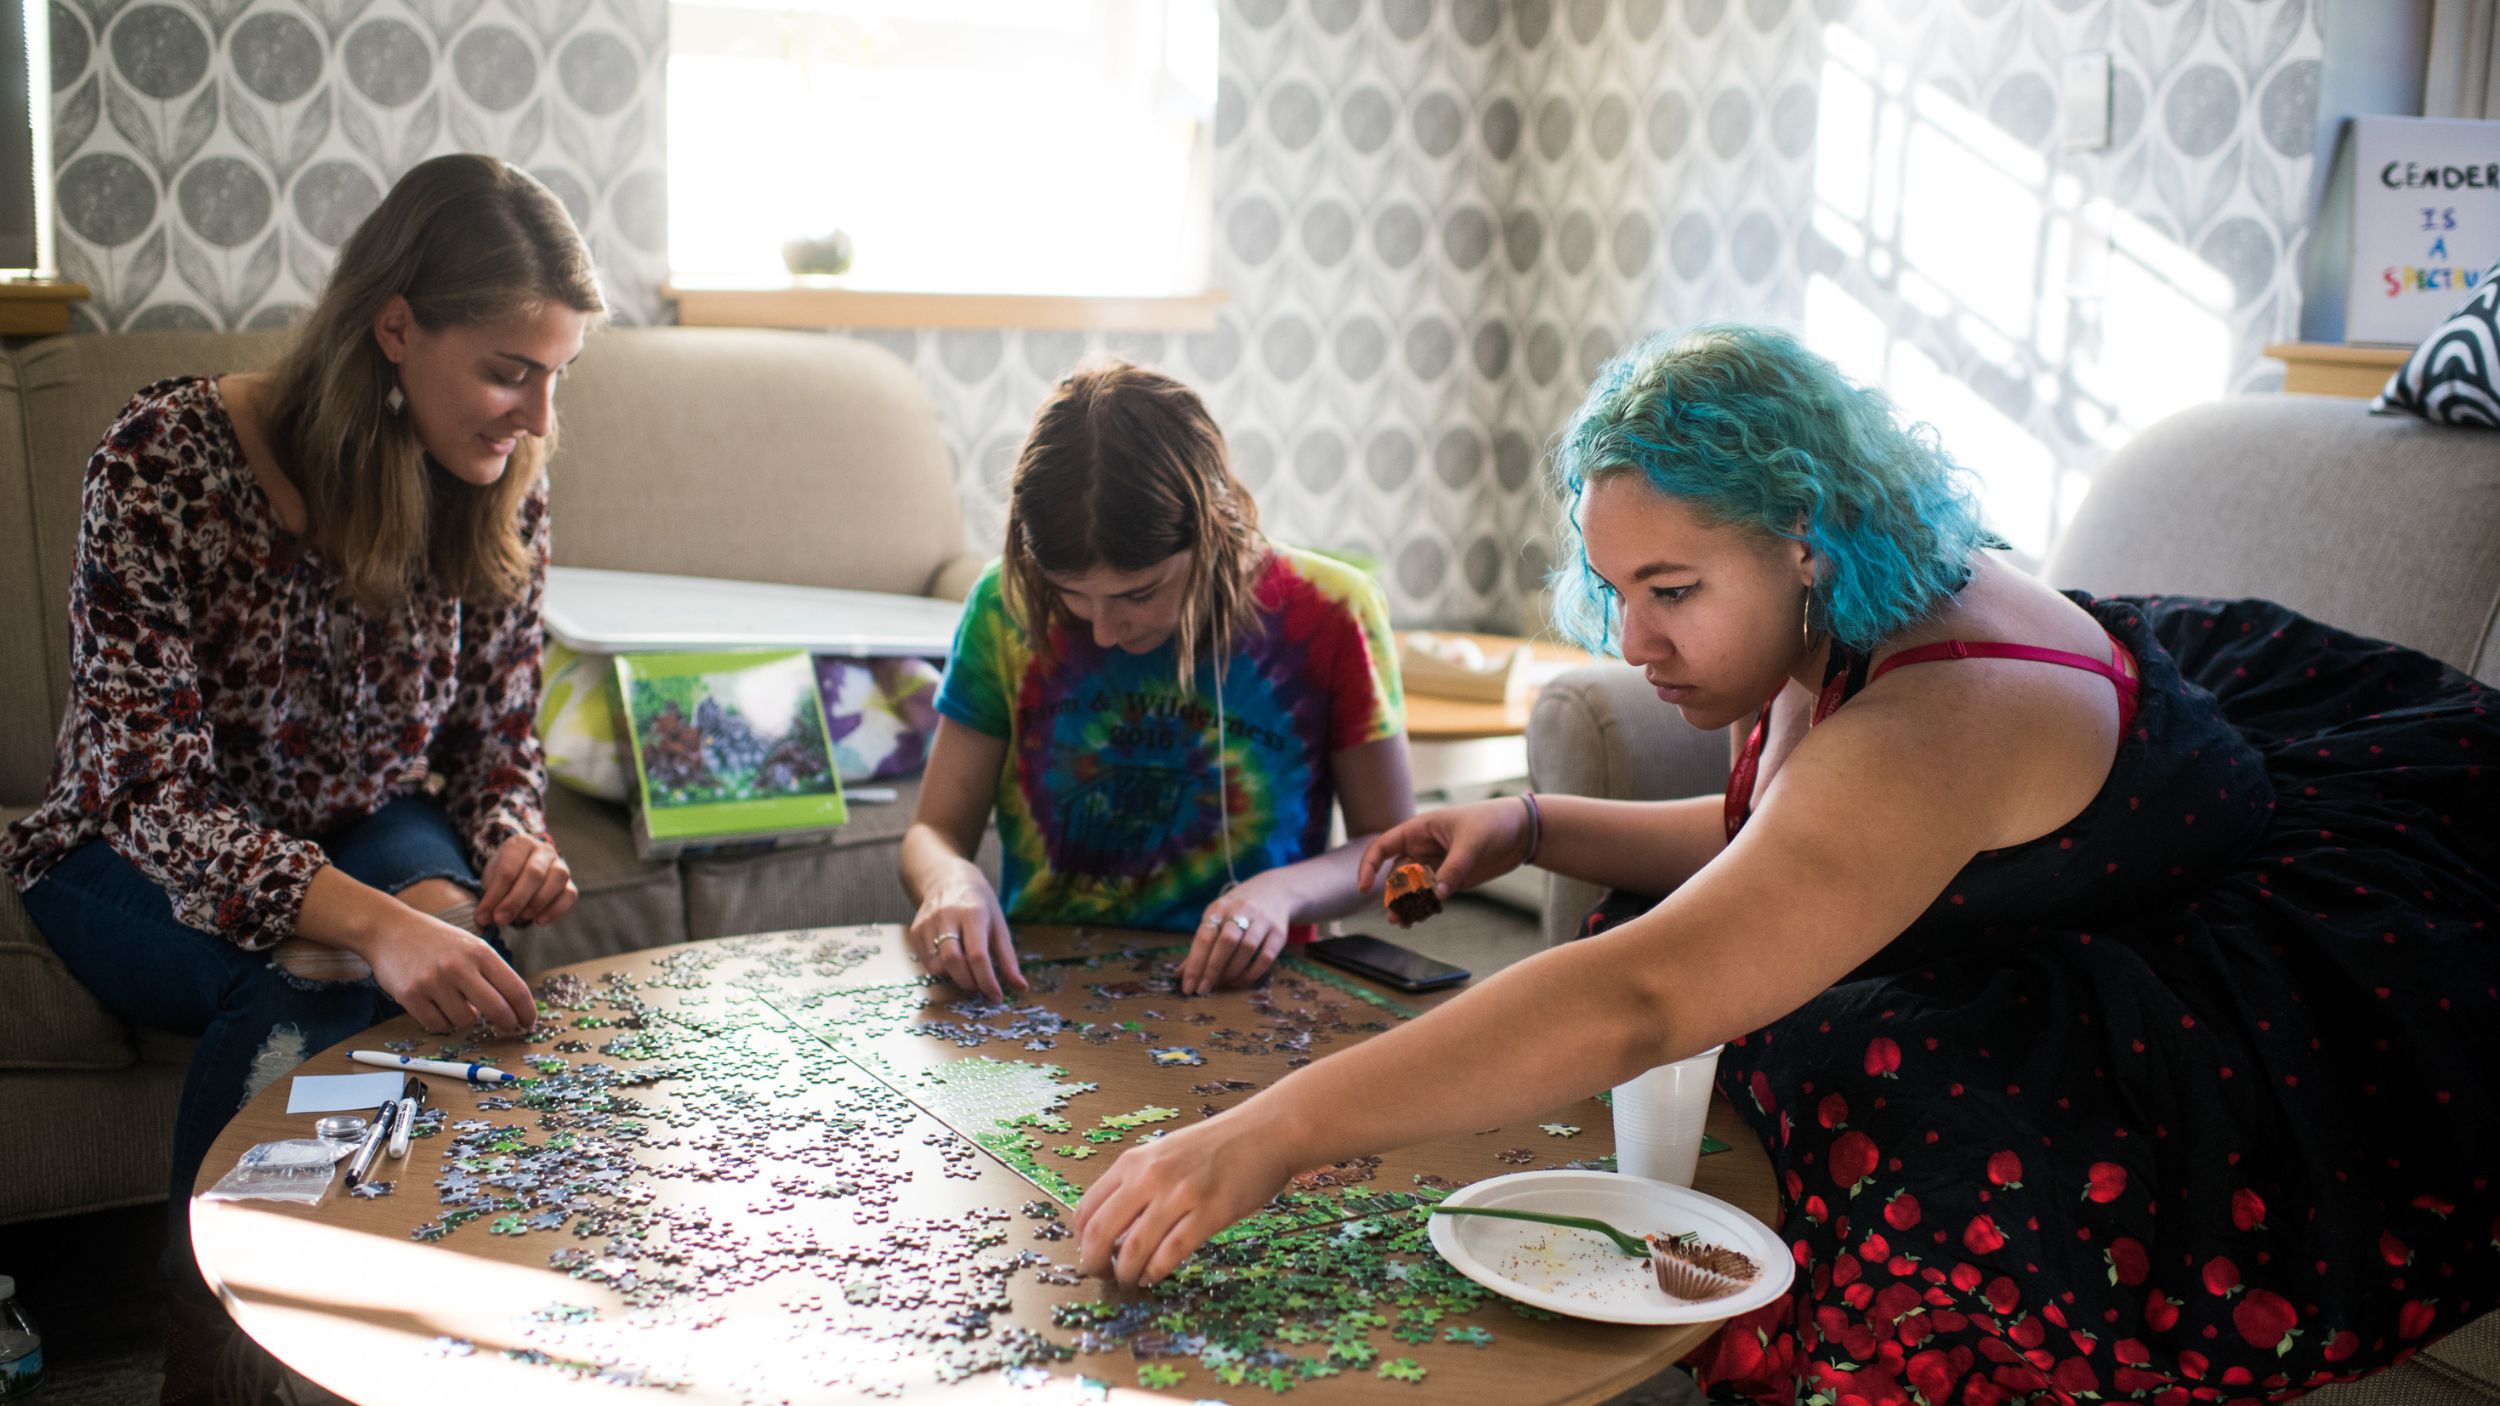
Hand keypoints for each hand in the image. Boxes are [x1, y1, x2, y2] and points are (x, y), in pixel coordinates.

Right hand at [362, 908, 535, 1035]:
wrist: (389, 929)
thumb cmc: (436, 941)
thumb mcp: (470, 946)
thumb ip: (490, 973)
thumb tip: (510, 1009)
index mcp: (480, 952)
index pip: (515, 989)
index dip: (526, 1011)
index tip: (528, 1022)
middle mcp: (459, 966)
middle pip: (497, 1010)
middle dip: (507, 1024)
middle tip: (507, 1028)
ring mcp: (434, 982)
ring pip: (465, 1021)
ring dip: (465, 1019)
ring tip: (455, 1003)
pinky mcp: (411, 996)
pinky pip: (437, 1025)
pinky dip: (441, 1022)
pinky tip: (436, 1006)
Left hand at [477, 833, 576, 927]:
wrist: (522, 870)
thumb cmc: (504, 875)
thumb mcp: (491, 878)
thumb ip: (490, 895)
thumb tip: (486, 919)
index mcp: (520, 843)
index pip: (508, 870)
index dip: (495, 895)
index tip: (483, 916)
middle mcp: (544, 849)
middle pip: (534, 873)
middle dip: (515, 900)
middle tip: (500, 919)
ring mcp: (560, 864)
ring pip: (556, 879)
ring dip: (537, 903)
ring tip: (521, 918)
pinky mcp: (569, 882)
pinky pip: (569, 895)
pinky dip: (555, 910)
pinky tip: (539, 921)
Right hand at [907, 876, 1024, 1001]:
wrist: (948, 879)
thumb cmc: (979, 905)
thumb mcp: (999, 925)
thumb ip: (1008, 959)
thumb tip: (1021, 988)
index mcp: (973, 913)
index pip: (978, 955)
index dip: (987, 981)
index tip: (996, 997)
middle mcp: (947, 916)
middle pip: (953, 961)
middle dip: (969, 982)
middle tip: (980, 988)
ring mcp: (927, 923)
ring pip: (936, 965)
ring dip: (954, 978)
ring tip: (967, 974)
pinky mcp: (915, 930)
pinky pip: (926, 962)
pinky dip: (941, 970)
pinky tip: (952, 964)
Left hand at [1073, 1103, 1298, 1286]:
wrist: (1265, 1132)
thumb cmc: (1215, 1146)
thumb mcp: (1164, 1155)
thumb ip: (1137, 1184)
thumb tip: (1112, 1231)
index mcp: (1133, 1161)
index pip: (1087, 1209)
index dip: (1080, 1241)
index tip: (1089, 1254)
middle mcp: (1150, 1176)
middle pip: (1101, 1232)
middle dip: (1094, 1263)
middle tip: (1101, 1275)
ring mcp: (1180, 1195)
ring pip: (1134, 1249)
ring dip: (1125, 1274)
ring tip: (1129, 1281)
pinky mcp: (1210, 1213)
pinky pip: (1171, 1253)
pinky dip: (1155, 1271)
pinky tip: (1154, 1275)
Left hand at [1181, 879, 1293, 994]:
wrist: (1274, 891)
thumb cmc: (1236, 911)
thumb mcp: (1216, 920)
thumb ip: (1199, 946)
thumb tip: (1180, 975)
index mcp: (1219, 907)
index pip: (1204, 936)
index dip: (1195, 963)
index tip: (1188, 986)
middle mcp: (1242, 910)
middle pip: (1226, 941)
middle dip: (1212, 969)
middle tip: (1203, 990)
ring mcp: (1263, 920)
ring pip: (1247, 949)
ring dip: (1232, 971)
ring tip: (1222, 984)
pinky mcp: (1279, 932)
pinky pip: (1266, 956)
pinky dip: (1253, 972)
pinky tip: (1242, 981)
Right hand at [1357, 799, 1532, 925]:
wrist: (1522, 831)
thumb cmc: (1494, 822)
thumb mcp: (1472, 842)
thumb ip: (1454, 868)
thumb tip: (1437, 895)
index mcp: (1420, 829)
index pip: (1383, 846)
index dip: (1369, 866)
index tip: (1363, 887)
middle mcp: (1423, 847)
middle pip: (1396, 873)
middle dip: (1392, 895)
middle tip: (1394, 916)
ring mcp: (1436, 864)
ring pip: (1412, 888)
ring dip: (1405, 905)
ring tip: (1403, 923)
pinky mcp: (1450, 878)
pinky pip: (1430, 895)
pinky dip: (1423, 907)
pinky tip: (1419, 919)